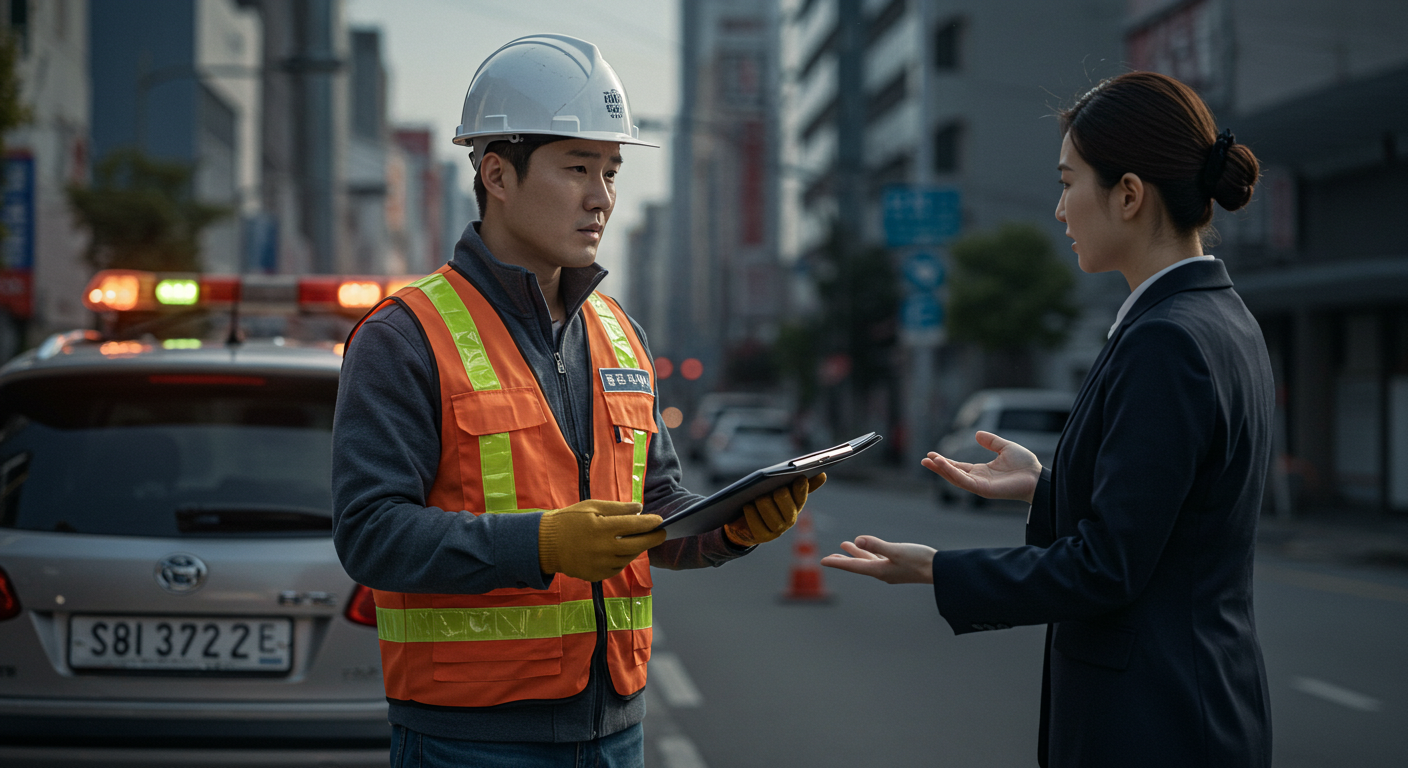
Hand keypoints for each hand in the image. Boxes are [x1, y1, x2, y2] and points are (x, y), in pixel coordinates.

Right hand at [538, 499, 665, 581]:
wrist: (545, 545)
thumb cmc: (569, 521)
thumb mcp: (592, 506)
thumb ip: (617, 508)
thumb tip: (639, 508)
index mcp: (602, 528)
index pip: (635, 525)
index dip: (650, 522)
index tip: (660, 520)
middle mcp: (604, 549)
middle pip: (637, 545)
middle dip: (653, 539)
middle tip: (662, 533)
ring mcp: (600, 565)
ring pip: (629, 558)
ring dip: (638, 548)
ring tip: (641, 540)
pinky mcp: (597, 576)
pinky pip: (617, 568)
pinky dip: (623, 559)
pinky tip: (623, 550)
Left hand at [723, 473, 826, 546]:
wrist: (747, 522)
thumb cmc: (768, 501)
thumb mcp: (782, 490)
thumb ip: (800, 483)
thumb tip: (823, 475)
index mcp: (796, 505)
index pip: (801, 496)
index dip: (801, 489)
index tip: (799, 478)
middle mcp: (789, 519)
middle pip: (786, 504)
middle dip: (780, 495)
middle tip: (774, 488)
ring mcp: (776, 529)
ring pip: (771, 514)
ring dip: (763, 503)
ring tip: (758, 497)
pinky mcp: (763, 536)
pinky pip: (757, 525)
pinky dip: (752, 514)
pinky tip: (748, 506)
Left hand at [820, 536, 935, 583]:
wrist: (939, 570)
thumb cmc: (919, 560)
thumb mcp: (896, 550)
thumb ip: (877, 545)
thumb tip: (857, 540)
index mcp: (879, 570)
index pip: (853, 566)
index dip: (837, 563)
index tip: (823, 561)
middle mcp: (882, 572)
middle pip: (857, 565)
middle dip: (843, 560)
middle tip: (829, 558)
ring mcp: (890, 570)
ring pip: (867, 560)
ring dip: (856, 553)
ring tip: (845, 546)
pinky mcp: (898, 566)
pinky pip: (878, 559)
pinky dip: (869, 553)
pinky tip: (869, 549)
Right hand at [922, 431, 1040, 503]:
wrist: (1037, 476)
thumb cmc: (1025, 464)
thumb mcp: (1005, 447)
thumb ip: (991, 441)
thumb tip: (976, 434)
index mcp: (982, 471)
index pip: (959, 467)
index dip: (946, 461)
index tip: (933, 455)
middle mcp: (978, 480)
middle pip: (953, 474)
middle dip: (938, 467)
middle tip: (924, 460)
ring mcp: (980, 486)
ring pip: (955, 478)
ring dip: (942, 470)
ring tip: (930, 461)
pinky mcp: (983, 490)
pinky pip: (963, 481)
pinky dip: (952, 473)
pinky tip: (943, 464)